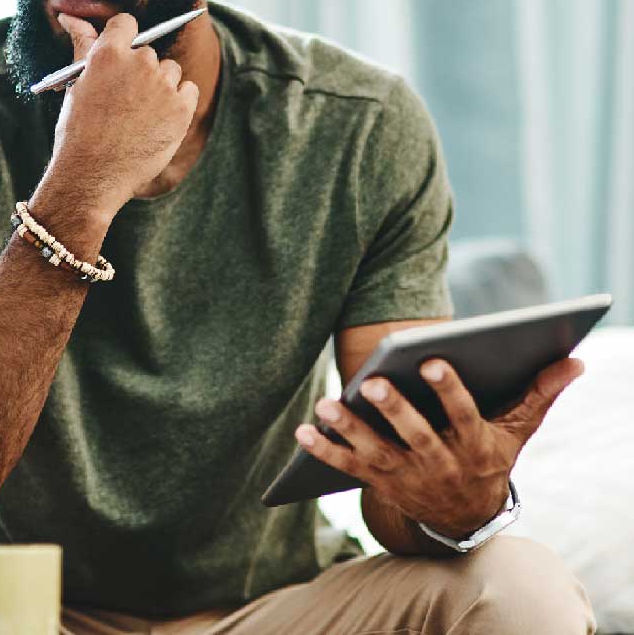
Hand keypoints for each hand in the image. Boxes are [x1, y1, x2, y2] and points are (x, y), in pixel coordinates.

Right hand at [47, 12, 198, 215]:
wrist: (92, 176)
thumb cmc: (78, 132)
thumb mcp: (77, 85)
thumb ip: (82, 45)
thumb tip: (70, 15)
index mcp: (108, 54)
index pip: (126, 23)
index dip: (123, 40)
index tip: (121, 58)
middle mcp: (139, 63)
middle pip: (148, 53)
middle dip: (139, 72)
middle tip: (124, 101)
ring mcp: (163, 85)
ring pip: (170, 71)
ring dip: (159, 87)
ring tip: (140, 116)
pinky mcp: (182, 107)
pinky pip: (189, 90)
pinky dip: (178, 102)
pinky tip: (158, 121)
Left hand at [295, 355, 584, 537]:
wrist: (466, 518)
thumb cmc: (488, 456)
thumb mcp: (516, 431)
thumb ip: (538, 393)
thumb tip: (574, 359)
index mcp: (473, 447)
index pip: (463, 417)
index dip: (449, 391)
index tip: (432, 359)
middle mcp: (439, 464)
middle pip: (416, 437)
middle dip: (395, 411)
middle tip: (374, 381)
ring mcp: (406, 476)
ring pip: (376, 453)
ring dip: (350, 429)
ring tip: (327, 403)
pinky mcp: (379, 483)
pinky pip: (347, 468)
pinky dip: (324, 450)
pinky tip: (302, 430)